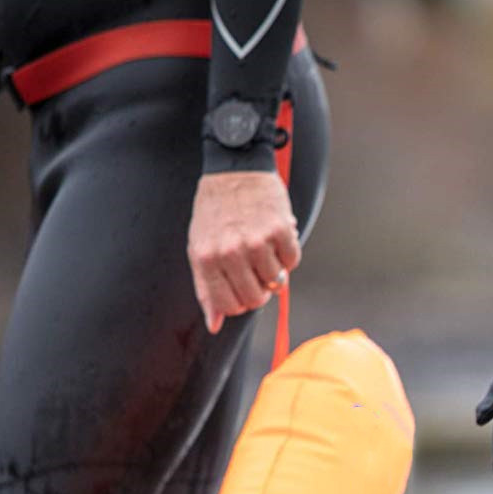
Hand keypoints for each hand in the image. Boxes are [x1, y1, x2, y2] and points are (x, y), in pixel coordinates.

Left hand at [188, 170, 299, 333]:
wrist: (234, 168)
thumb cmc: (216, 210)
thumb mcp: (200, 248)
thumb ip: (207, 288)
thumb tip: (215, 325)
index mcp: (207, 258)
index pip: (229, 306)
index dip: (239, 304)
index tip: (242, 292)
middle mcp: (230, 252)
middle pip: (255, 299)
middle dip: (259, 290)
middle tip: (255, 271)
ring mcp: (256, 241)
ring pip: (276, 281)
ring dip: (273, 269)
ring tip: (263, 248)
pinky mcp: (280, 229)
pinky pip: (292, 262)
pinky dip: (287, 254)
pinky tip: (275, 238)